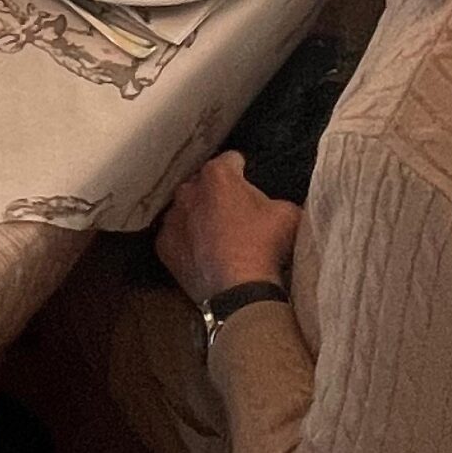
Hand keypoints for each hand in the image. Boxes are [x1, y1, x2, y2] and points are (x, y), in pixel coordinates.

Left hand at [156, 153, 301, 305]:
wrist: (240, 292)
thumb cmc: (264, 246)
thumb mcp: (287, 214)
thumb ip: (278, 200)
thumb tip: (277, 204)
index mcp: (217, 175)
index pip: (231, 160)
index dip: (242, 169)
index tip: (248, 179)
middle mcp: (188, 190)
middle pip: (204, 184)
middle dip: (217, 193)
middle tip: (235, 211)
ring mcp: (172, 218)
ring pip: (186, 209)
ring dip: (199, 216)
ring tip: (217, 234)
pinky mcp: (163, 245)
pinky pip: (177, 235)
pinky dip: (187, 241)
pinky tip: (202, 252)